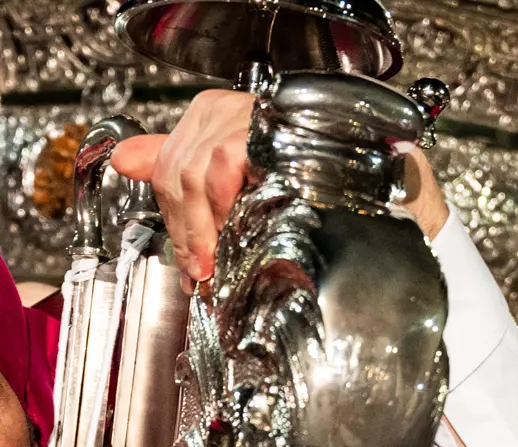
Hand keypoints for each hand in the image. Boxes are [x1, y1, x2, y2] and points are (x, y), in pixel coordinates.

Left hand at [108, 95, 459, 284]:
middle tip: (203, 268)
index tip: (191, 260)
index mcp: (226, 113)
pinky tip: (244, 231)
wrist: (395, 203)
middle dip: (185, 228)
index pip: (171, 158)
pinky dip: (228, 203)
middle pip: (180, 166)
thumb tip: (122, 157)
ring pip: (201, 165)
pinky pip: (232, 158)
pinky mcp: (286, 131)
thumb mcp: (243, 189)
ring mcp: (266, 116)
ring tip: (222, 259)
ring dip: (206, 224)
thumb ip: (182, 168)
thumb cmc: (327, 199)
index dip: (173, 215)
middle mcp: (243, 106)